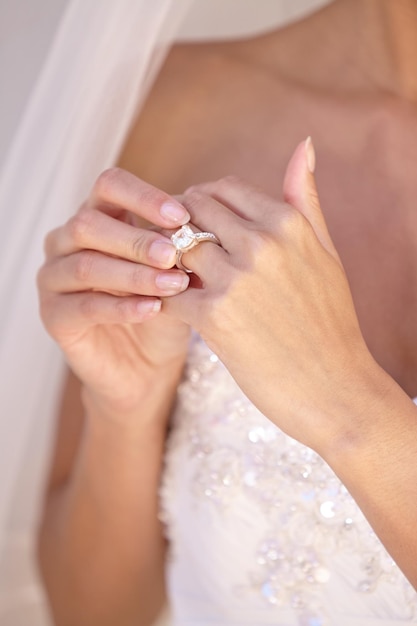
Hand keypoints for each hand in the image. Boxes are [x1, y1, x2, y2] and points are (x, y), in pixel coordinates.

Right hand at [38, 168, 190, 413]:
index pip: (109, 187)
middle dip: (137, 239)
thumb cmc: (163, 313)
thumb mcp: (176, 276)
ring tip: (173, 284)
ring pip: (86, 265)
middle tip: (173, 253)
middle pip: (89, 223)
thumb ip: (179, 252)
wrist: (146, 368)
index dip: (143, 197)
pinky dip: (121, 306)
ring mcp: (54, 278)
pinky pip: (84, 305)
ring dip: (133, 274)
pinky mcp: (54, 316)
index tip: (180, 216)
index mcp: (97, 219)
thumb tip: (200, 229)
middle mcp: (66, 242)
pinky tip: (152, 308)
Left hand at [164, 140, 384, 453]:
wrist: (335, 389)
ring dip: (160, 258)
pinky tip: (157, 304)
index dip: (200, 204)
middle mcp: (261, 243)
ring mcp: (236, 279)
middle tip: (168, 246)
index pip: (222, 189)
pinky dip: (155, 295)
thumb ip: (304, 199)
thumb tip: (302, 144)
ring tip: (160, 273)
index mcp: (287, 223)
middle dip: (175, 225)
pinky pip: (165, 291)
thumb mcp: (325, 253)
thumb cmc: (329, 321)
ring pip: (174, 246)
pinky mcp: (213, 317)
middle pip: (191, 211)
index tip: (193, 223)